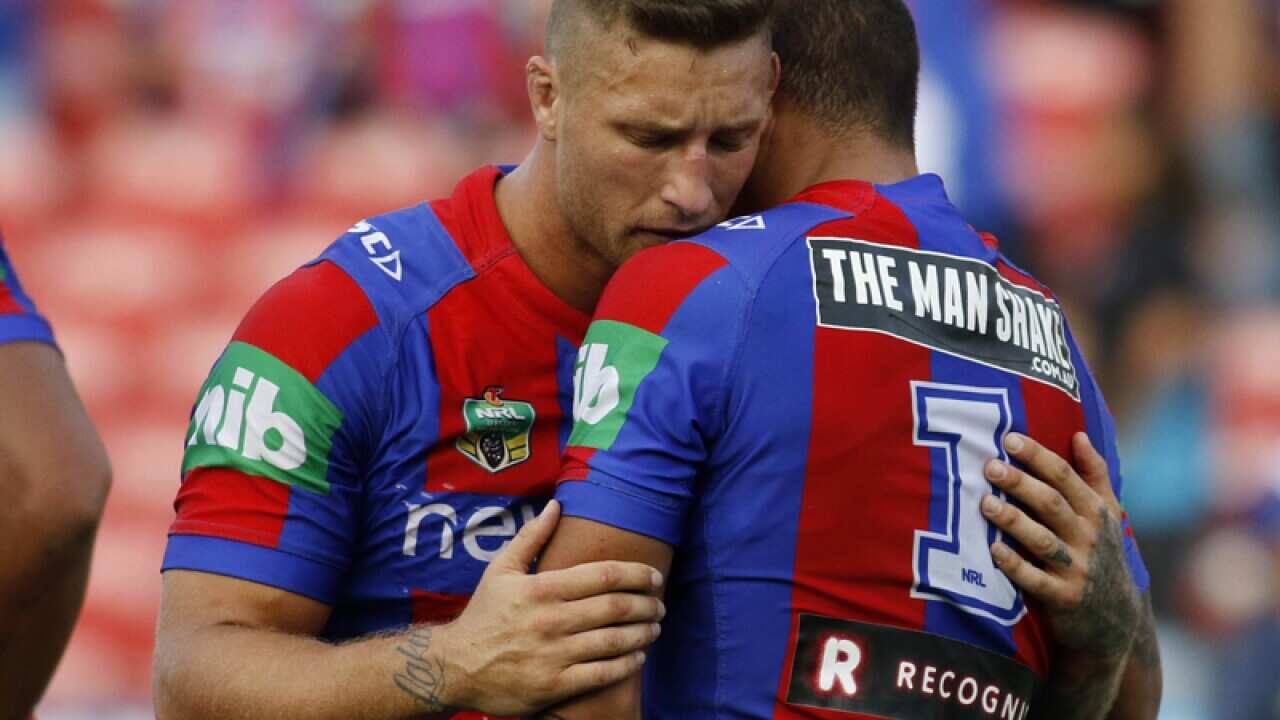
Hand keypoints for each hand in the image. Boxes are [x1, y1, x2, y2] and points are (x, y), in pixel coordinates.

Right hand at [438, 500, 663, 715]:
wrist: (453, 666)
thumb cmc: (483, 615)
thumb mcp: (500, 569)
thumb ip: (532, 537)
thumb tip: (556, 506)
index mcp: (543, 589)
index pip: (604, 576)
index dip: (637, 574)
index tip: (654, 576)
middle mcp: (552, 620)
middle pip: (616, 607)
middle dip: (648, 604)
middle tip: (661, 604)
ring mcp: (554, 654)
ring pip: (614, 640)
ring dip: (643, 633)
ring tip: (655, 628)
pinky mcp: (555, 686)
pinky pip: (602, 674)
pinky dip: (626, 664)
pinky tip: (637, 656)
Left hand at [980, 432, 1140, 661]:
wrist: (1116, 618)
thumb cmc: (1102, 553)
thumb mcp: (1109, 513)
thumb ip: (1095, 474)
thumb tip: (1080, 434)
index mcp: (1097, 512)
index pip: (1065, 477)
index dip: (1038, 456)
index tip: (1009, 439)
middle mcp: (1088, 537)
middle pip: (1052, 504)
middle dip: (1021, 483)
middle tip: (990, 467)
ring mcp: (1077, 569)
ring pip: (1042, 540)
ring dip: (1014, 520)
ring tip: (985, 503)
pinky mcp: (1063, 597)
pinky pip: (1035, 580)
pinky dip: (1015, 565)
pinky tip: (993, 550)